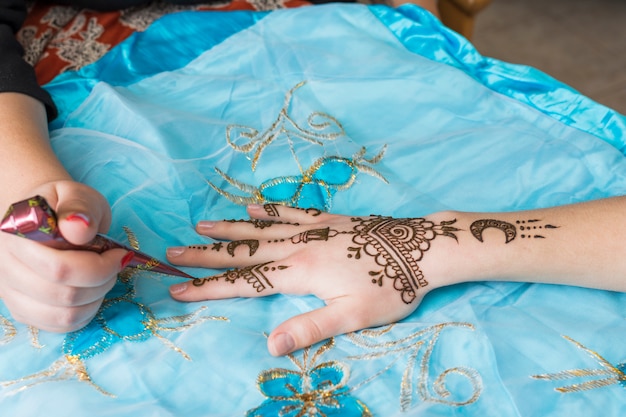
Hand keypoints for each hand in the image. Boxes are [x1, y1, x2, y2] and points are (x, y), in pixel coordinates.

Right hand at [0, 181, 128, 331]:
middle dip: (102, 282)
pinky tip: (93, 291)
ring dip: (96, 298)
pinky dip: (86, 313)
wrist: (46, 216)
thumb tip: (79, 228)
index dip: (98, 267)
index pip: (59, 268)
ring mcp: (11, 293)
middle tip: (115, 264)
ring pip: (63, 316)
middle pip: (63, 295)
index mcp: (16, 237)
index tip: (119, 253)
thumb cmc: (65, 205)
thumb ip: (79, 207)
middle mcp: (6, 268)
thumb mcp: (77, 194)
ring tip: (104, 276)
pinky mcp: (23, 310)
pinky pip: (60, 325)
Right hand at [167, 204, 460, 355]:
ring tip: (202, 225)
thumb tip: (270, 344)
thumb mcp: (354, 316)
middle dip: (207, 254)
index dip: (210, 286)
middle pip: (244, 250)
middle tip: (173, 251)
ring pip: (261, 228)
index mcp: (301, 271)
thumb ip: (310, 327)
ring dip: (230, 228)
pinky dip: (268, 210)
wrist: (424, 248)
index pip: (246, 282)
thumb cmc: (392, 285)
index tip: (178, 287)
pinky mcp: (328, 220)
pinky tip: (254, 205)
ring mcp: (313, 229)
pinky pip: (290, 212)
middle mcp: (299, 245)